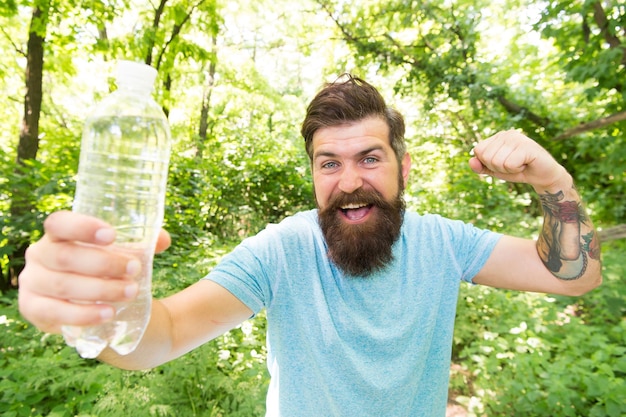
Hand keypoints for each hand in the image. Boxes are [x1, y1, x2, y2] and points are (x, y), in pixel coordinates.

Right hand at [17, 211, 170, 333]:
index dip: (82, 227)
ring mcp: (32, 283)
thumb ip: (144, 243)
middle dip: (103, 264)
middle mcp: (39, 255)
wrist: (94, 302)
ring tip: (131, 292)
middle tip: (135, 269)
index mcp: (57, 234)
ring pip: (62, 286)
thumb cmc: (106, 268)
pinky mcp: (33, 310)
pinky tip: (108, 313)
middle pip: (65, 257)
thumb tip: (163, 240)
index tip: (111, 235)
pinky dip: (84, 314)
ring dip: (100, 290)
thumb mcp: (122, 253)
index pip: (59, 223)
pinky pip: (55, 313)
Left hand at [469, 129, 568, 189]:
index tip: (503, 164)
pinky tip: (526, 164)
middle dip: (498, 167)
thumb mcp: (495, 170)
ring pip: (497, 161)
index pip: (478, 151)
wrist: (542, 176)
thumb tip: (470, 161)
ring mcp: (517, 138)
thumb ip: (481, 167)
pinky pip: (509, 164)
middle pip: (486, 157)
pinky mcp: (527, 146)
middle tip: (513, 165)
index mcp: (497, 137)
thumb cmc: (518, 171)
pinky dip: (517, 170)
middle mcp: (506, 133)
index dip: (488, 163)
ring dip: (508, 169)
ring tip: (520, 164)